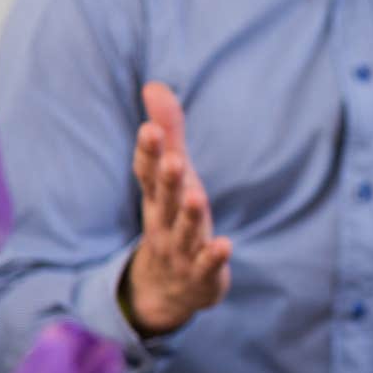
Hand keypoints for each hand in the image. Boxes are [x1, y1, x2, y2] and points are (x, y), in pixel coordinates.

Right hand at [123, 82, 230, 334]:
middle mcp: (163, 222)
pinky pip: (207, 266)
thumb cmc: (172, 218)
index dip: (149, 151)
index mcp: (156, 197)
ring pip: (184, 232)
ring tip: (197, 196)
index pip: (147, 172)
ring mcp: (181, 251)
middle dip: (167, 179)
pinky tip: (225, 245)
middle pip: (164, 199)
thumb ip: (168, 133)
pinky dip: (214, 257)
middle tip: (173, 159)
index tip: (150, 128)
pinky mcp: (201, 274)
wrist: (167, 287)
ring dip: (190, 215)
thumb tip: (155, 85)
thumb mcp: (170, 177)